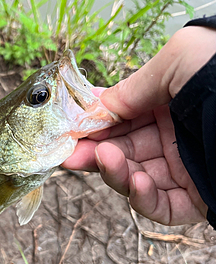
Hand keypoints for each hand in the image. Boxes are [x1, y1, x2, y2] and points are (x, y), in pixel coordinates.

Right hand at [62, 26, 215, 224]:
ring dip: (112, 172)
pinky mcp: (195, 199)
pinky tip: (135, 180)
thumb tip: (98, 108)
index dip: (93, 124)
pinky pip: (159, 204)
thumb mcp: (178, 60)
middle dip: (92, 152)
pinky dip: (140, 196)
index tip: (69, 129)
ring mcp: (184, 168)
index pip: (121, 117)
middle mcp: (175, 135)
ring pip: (134, 178)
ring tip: (102, 159)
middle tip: (69, 154)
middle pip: (121, 150)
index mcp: (172, 102)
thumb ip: (132, 85)